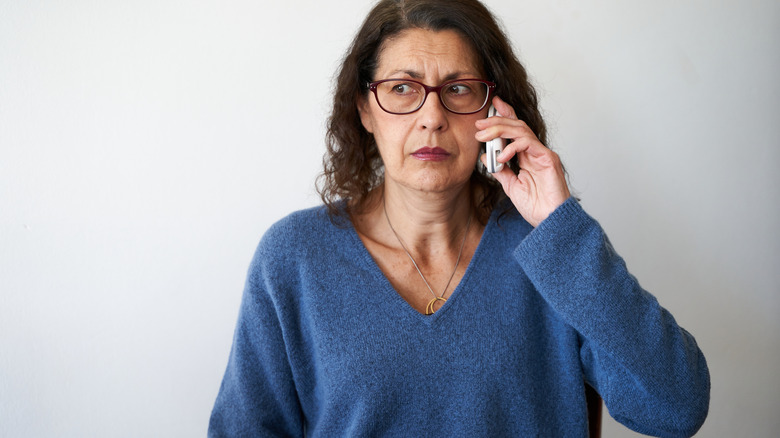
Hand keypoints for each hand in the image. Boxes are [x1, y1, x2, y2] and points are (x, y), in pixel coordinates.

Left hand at [476, 96, 570, 226]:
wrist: (550, 221)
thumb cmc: (536, 207)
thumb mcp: (511, 186)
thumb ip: (500, 171)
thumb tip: (486, 156)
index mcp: (527, 157)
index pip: (515, 130)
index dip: (505, 115)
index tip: (492, 105)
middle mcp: (535, 152)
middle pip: (516, 126)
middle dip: (496, 121)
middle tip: (479, 124)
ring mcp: (542, 154)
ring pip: (521, 130)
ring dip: (500, 130)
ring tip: (483, 136)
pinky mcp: (548, 159)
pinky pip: (528, 144)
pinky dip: (512, 147)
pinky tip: (501, 157)